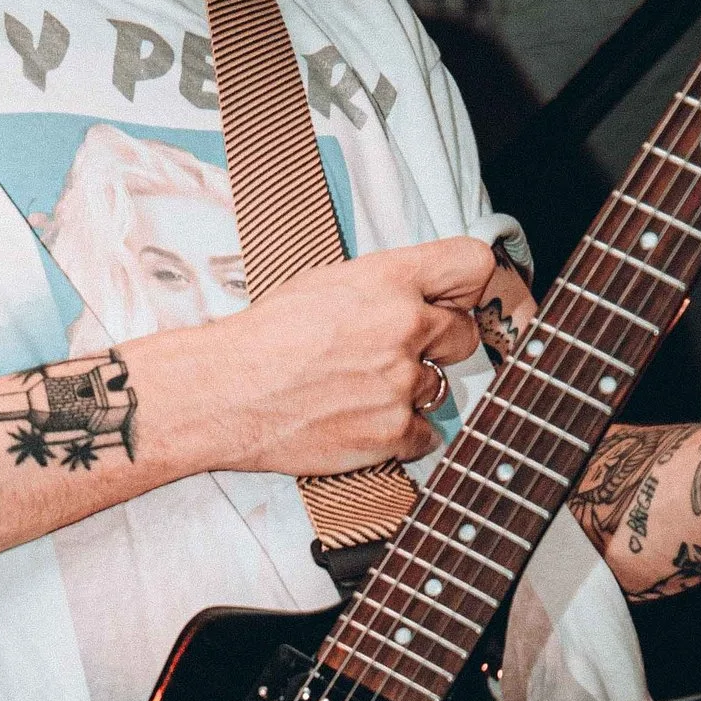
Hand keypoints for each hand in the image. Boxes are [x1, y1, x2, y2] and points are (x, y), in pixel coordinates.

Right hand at [219, 235, 502, 474]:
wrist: (226, 393)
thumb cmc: (265, 338)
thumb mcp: (325, 282)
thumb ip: (384, 285)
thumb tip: (422, 293)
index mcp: (389, 280)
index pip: (473, 265)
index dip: (472, 284)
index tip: (463, 299)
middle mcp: (404, 327)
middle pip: (465, 335)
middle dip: (440, 345)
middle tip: (397, 353)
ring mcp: (401, 383)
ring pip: (440, 388)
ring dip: (411, 391)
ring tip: (362, 389)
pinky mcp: (392, 433)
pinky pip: (425, 434)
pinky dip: (400, 433)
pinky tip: (362, 420)